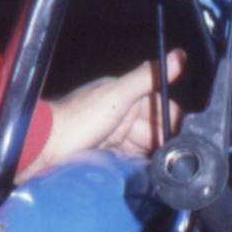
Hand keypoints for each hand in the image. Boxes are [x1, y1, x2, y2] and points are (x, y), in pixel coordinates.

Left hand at [22, 51, 184, 176]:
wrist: (44, 148)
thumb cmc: (79, 119)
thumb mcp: (118, 95)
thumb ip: (148, 77)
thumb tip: (179, 55)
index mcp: (123, 94)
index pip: (159, 105)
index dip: (174, 120)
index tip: (187, 136)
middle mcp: (119, 113)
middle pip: (153, 128)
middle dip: (165, 141)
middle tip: (178, 159)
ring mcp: (112, 136)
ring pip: (143, 146)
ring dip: (154, 156)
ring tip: (167, 169)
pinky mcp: (105, 156)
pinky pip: (130, 160)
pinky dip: (140, 166)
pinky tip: (150, 176)